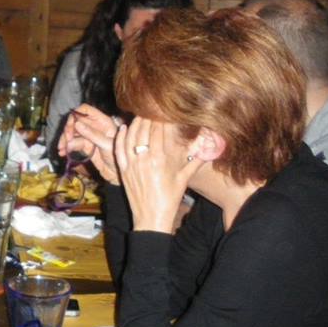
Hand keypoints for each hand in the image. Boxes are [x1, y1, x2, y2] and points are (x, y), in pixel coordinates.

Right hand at [59, 104, 121, 185]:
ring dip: (65, 140)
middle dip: (68, 129)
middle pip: (76, 121)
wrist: (120, 174)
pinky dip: (66, 147)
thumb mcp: (107, 145)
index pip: (85, 110)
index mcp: (102, 121)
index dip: (76, 114)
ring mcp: (88, 136)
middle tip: (66, 139)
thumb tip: (77, 124)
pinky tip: (63, 153)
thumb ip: (92, 134)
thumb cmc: (120, 157)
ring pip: (72, 133)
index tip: (71, 125)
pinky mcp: (85, 146)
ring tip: (62, 149)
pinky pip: (73, 144)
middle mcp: (94, 127)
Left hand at [114, 117, 203, 232]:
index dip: (160, 120)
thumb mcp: (184, 179)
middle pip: (142, 131)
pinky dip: (121, 137)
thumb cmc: (169, 199)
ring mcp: (131, 164)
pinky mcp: (122, 170)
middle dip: (147, 118)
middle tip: (151, 108)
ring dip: (134, 124)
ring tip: (140, 115)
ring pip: (129, 137)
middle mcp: (143, 160)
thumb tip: (208, 148)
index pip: (158, 132)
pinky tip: (124, 128)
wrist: (151, 218)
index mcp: (159, 161)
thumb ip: (195, 161)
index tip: (163, 111)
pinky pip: (119, 149)